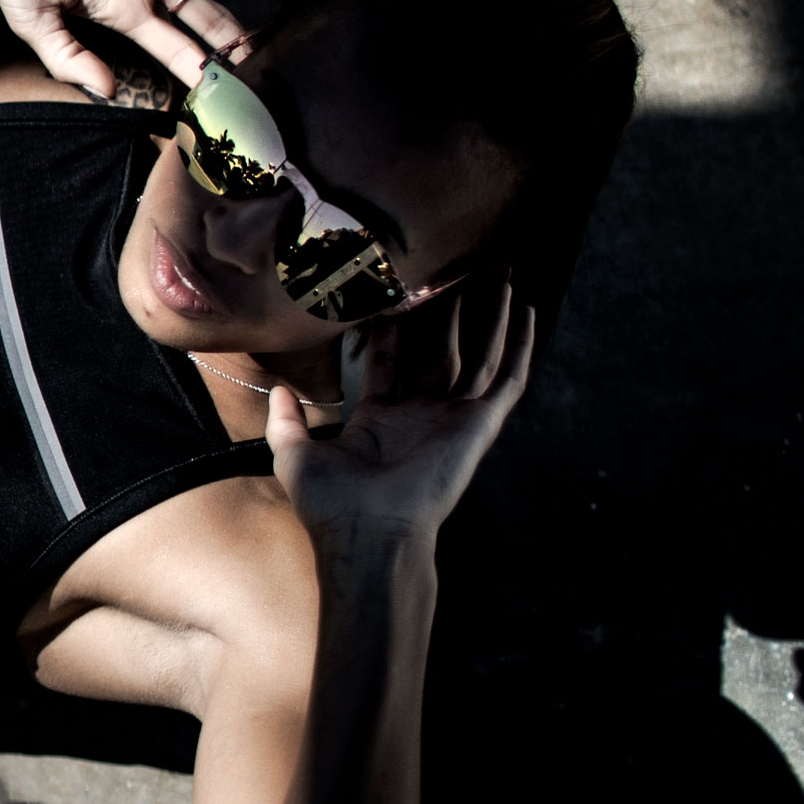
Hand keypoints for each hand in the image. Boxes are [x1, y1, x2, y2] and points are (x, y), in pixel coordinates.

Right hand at [0, 0, 311, 98]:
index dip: (206, 73)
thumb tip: (108, 93)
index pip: (175, 50)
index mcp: (121, 10)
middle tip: (287, 60)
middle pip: (211, 16)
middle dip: (246, 37)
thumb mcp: (28, 14)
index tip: (238, 99)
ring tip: (306, 0)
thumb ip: (66, 54)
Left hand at [263, 284, 537, 546]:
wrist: (368, 531)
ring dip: (490, 316)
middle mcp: (421, 415)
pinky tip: (524, 312)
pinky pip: (507, 379)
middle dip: (449, 311)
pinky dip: (519, 346)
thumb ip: (287, 421)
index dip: (392, 327)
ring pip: (479, 354)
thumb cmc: (332, 503)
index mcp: (381, 419)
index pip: (391, 360)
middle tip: (456, 271)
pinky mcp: (479, 424)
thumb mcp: (296, 455)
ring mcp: (453, 417)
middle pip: (440, 349)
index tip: (391, 290)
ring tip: (499, 275)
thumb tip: (279, 390)